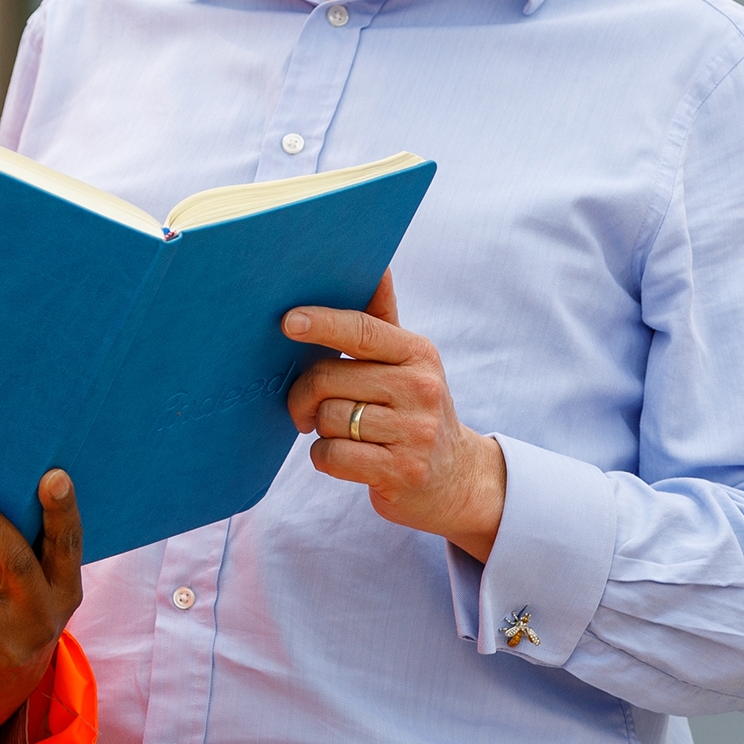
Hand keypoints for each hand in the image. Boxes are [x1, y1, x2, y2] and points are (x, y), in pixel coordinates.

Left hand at [0, 472, 85, 734]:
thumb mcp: (39, 592)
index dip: (62, 512)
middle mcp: (38, 618)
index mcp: (64, 592)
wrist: (0, 692)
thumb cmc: (17, 614)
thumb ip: (26, 550)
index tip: (53, 475)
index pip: (66, 547)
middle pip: (12, 562)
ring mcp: (1, 643)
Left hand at [285, 273, 507, 561]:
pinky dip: (325, 457)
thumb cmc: (413, 409)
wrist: (454, 478)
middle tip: (303, 407)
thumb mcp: (408, 363)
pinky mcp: (402, 471)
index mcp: (418, 353)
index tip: (288, 322)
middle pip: (328, 379)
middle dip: (304, 395)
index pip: (361, 330)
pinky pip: (332, 456)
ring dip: (320, 429)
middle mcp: (421, 388)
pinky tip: (343, 457)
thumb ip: (381, 320)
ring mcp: (414, 432)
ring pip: (328, 419)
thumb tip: (377, 265)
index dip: (322, 323)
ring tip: (340, 433)